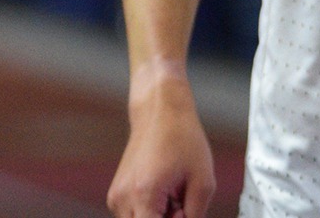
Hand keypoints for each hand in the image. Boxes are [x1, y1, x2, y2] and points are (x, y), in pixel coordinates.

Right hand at [108, 72, 214, 217]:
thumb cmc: (180, 136)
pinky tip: (164, 194)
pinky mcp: (116, 194)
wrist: (160, 111)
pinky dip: (150, 212)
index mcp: (143, 194)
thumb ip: (196, 214)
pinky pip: (134, 215)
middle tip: (182, 205)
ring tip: (174, 196)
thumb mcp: (203, 180)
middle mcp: (123, 198)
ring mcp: (116, 196)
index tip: (183, 213)